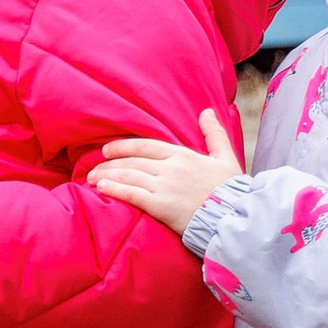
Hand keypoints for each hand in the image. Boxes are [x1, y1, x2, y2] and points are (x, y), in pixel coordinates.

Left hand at [83, 109, 241, 234]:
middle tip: (93, 168)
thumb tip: (207, 111)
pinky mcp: (162, 206)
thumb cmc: (231, 190)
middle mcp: (171, 168)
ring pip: (129, 175)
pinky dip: (114, 189)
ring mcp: (165, 186)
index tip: (106, 150)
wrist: (235, 216)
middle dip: (109, 164)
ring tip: (92, 178)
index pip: (145, 145)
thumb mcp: (226, 157)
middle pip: (132, 161)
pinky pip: (132, 194)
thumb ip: (215, 134)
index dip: (123, 146)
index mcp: (183, 155)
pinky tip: (101, 187)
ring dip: (107, 175)